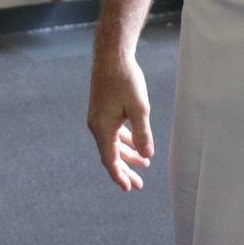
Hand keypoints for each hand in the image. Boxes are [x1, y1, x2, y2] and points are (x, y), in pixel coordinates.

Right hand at [86, 53, 154, 190]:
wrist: (112, 56)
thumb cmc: (125, 79)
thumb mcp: (139, 108)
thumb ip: (142, 134)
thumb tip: (146, 155)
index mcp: (103, 128)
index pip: (110, 160)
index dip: (120, 175)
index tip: (129, 188)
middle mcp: (97, 125)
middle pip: (111, 155)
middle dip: (125, 169)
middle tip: (139, 184)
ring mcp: (99, 117)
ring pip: (113, 143)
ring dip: (127, 154)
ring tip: (144, 165)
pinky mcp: (103, 109)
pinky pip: (113, 132)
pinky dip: (124, 141)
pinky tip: (135, 144)